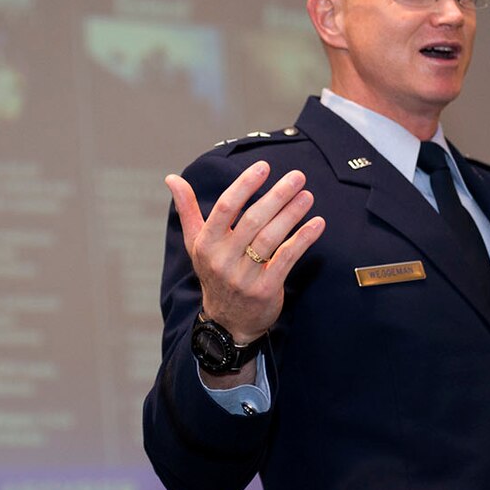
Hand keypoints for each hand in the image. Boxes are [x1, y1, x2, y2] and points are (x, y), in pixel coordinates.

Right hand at [166, 161, 325, 344]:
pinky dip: (303, 239)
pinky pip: (286, 259)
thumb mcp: (196, 243)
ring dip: (292, 214)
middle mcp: (222, 259)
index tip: (263, 167)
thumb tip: (172, 178)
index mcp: (206, 243)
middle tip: (297, 176)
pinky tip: (317, 223)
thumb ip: (187, 209)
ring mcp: (244, 276)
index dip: (244, 185)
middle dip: (276, 196)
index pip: (225, 208)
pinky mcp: (265, 290)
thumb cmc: (214, 273)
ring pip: (271, 238)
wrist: (227, 322)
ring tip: (307, 195)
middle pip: (252, 220)